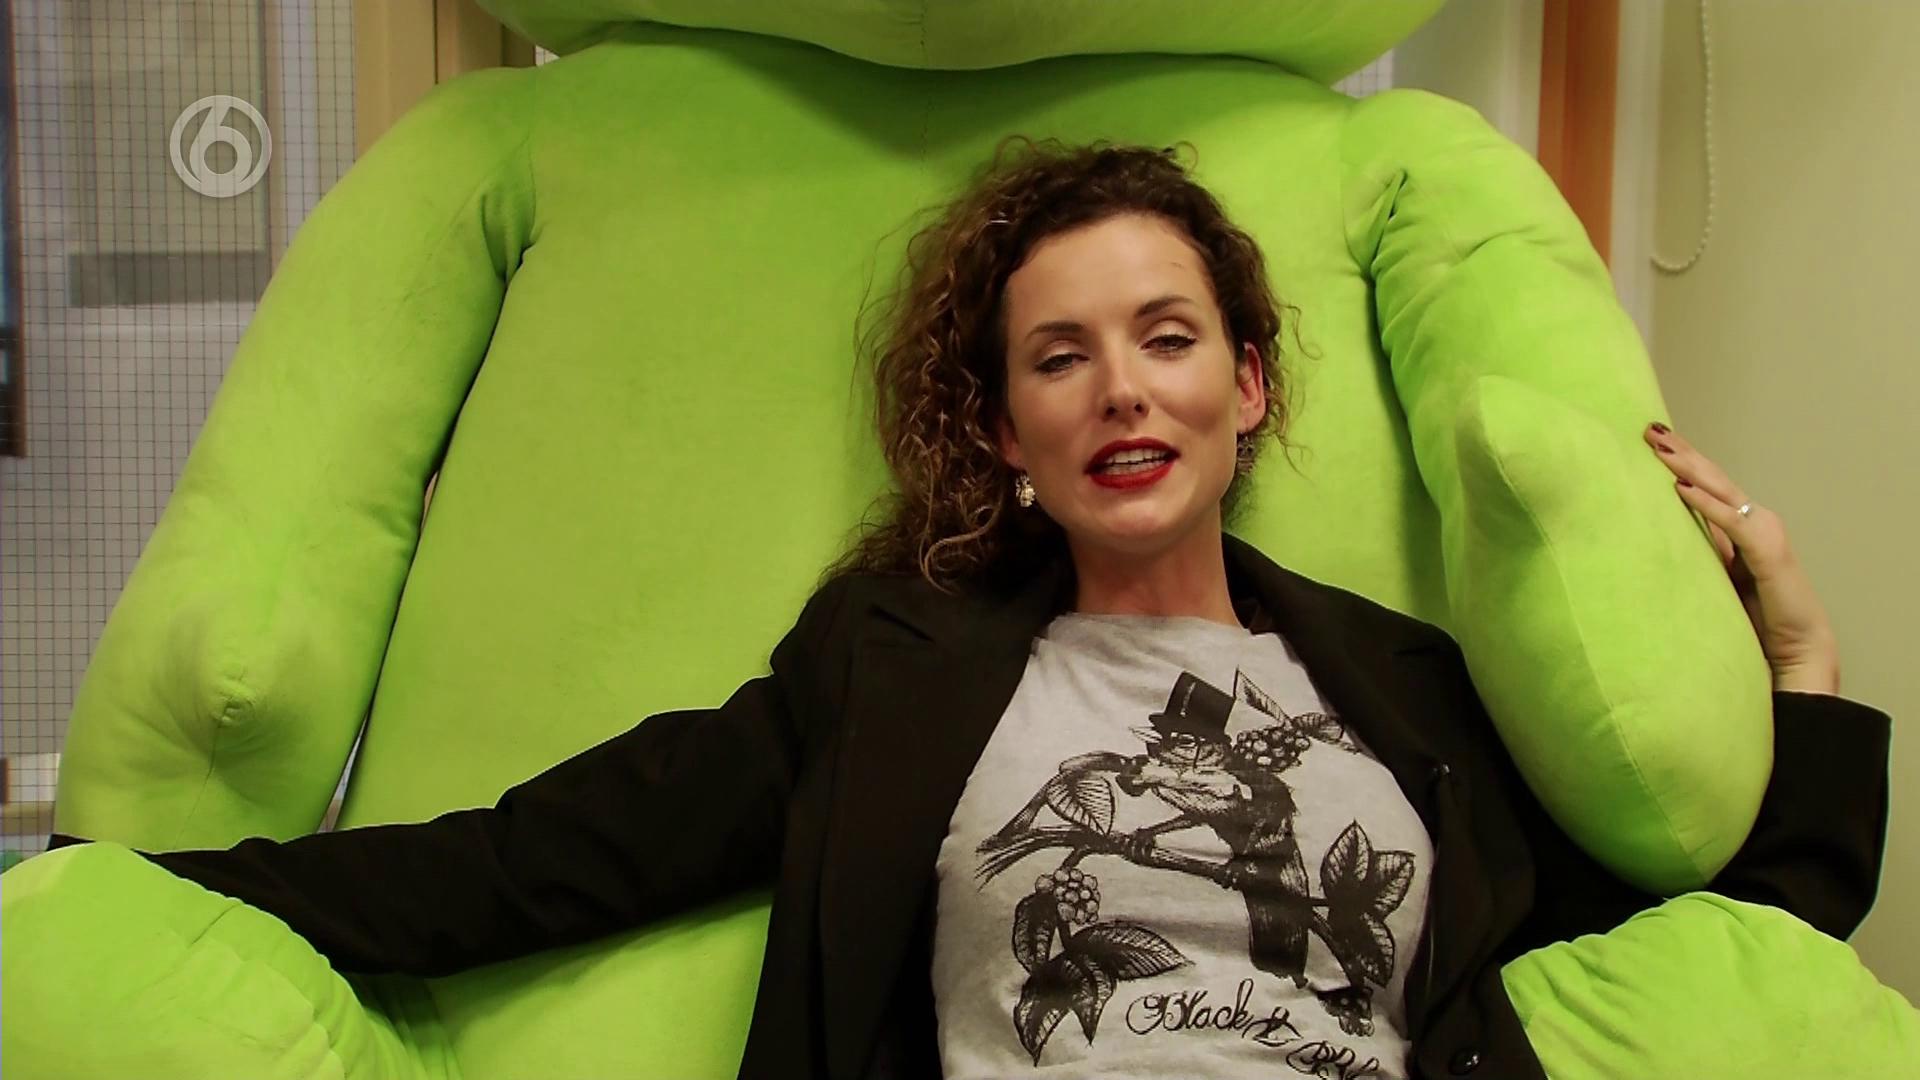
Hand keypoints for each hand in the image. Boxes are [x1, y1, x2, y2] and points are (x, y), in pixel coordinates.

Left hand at [1644, 422, 1840, 693]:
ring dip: (1690, 468)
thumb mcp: (1718, 576)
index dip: (1683, 461)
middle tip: (1649, 430)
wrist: (1793, 653)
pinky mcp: (1769, 554)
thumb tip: (1665, 531)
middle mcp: (1755, 522)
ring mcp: (1765, 534)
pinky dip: (1706, 505)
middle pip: (1713, 479)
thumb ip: (1702, 550)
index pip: (1707, 484)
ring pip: (1723, 492)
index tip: (1651, 439)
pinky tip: (1682, 490)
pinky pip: (1733, 523)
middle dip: (1682, 453)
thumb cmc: (1755, 618)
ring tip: (1660, 449)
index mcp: (1741, 527)